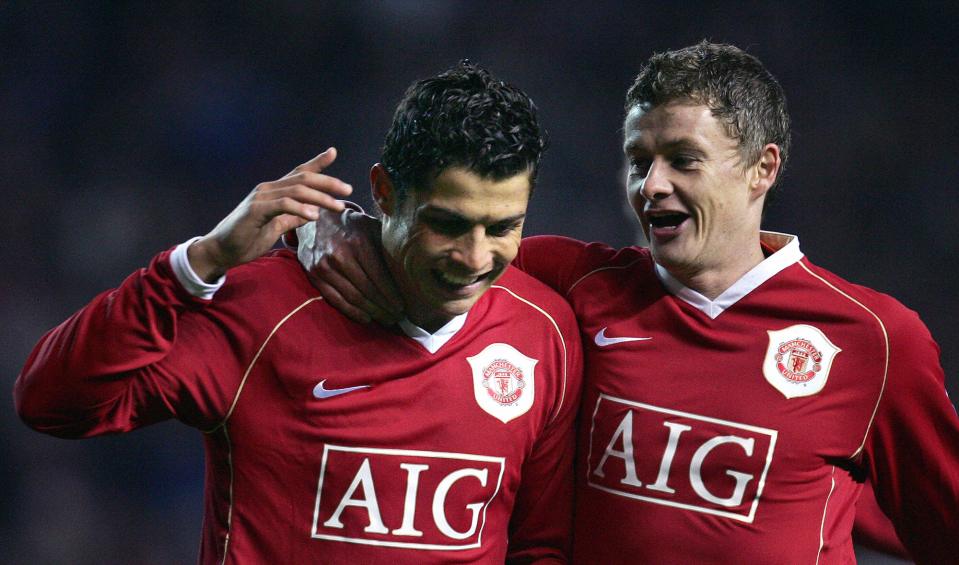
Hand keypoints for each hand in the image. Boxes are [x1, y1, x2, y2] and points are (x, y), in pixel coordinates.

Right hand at [189, 148, 352, 281]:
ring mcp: (261, 197)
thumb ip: (293, 217)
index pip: (299, 172)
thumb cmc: (248, 237)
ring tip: (338, 207)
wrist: (222, 250)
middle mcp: (268, 189)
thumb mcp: (277, 226)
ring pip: (296, 190)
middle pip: (303, 178)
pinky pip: (282, 205)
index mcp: (274, 191)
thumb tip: (313, 212)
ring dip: (320, 197)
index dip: (317, 162)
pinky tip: (314, 216)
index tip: (334, 152)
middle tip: (348, 190)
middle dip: (328, 182)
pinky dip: (300, 208)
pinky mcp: (255, 210)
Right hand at [296, 209, 403, 324]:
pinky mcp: (314, 275)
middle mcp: (340, 255)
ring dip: (372, 312)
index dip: (392, 295)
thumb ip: (387, 246)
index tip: (403, 306)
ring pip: (353, 298)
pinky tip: (367, 318)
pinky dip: (353, 312)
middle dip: (385, 307)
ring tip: (386, 319)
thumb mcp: (372, 227)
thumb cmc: (353, 225)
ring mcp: (325, 267)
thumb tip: (410, 271)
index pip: (379, 276)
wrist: (318, 220)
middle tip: (397, 317)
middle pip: (367, 290)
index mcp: (359, 242)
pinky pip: (336, 300)